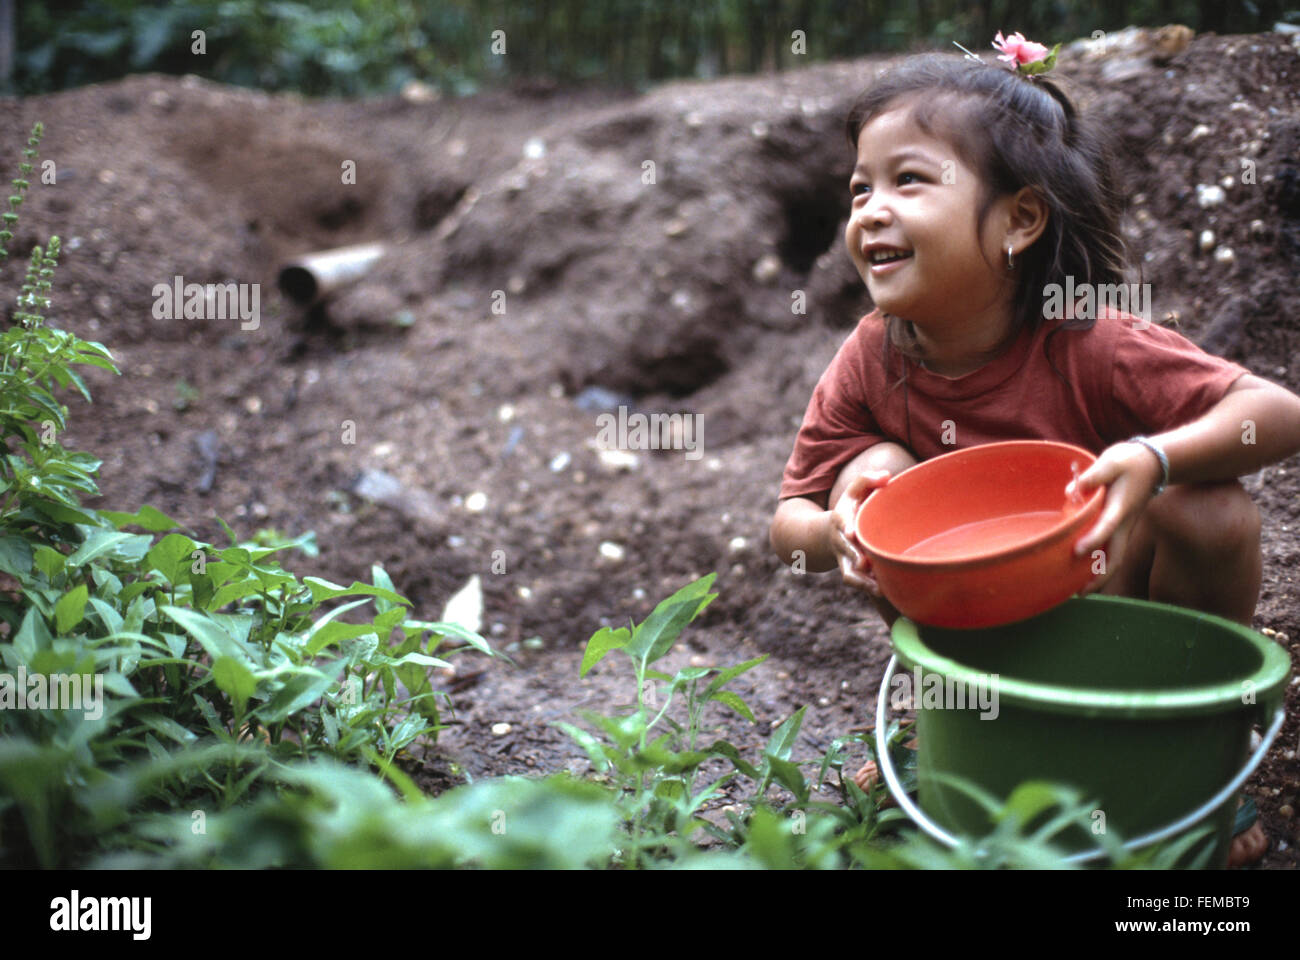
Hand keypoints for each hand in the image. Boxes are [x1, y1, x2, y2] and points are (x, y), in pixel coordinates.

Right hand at [828, 469, 891, 596]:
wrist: (828, 534)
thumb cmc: (849, 509)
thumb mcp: (853, 491)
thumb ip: (867, 480)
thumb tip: (887, 476)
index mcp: (842, 520)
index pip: (842, 524)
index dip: (846, 529)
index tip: (851, 532)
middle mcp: (841, 542)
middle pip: (845, 551)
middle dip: (853, 557)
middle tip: (864, 563)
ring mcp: (845, 558)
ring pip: (849, 574)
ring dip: (861, 581)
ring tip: (878, 589)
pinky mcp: (853, 571)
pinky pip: (857, 582)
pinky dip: (868, 588)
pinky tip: (885, 591)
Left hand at [1071, 442, 1163, 592]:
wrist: (1154, 463)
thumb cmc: (1129, 461)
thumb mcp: (1111, 462)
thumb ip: (1094, 476)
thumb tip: (1074, 489)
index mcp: (1120, 507)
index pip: (1107, 527)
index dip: (1093, 540)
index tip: (1077, 551)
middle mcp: (1124, 524)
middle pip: (1116, 557)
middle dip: (1100, 576)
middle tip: (1080, 592)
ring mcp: (1125, 529)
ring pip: (1116, 559)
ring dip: (1101, 576)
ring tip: (1081, 592)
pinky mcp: (1123, 529)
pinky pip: (1114, 552)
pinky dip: (1103, 566)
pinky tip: (1087, 575)